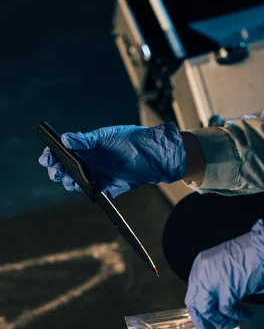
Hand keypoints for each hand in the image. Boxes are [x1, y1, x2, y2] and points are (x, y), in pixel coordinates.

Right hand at [38, 122, 185, 197]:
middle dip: (56, 170)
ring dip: (67, 181)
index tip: (47, 157)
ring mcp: (95, 174)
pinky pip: (91, 191)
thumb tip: (65, 139)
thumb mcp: (106, 136)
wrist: (151, 154)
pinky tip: (85, 185)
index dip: (51, 155)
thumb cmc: (129, 139)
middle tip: (56, 170)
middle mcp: (88, 161)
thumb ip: (86, 140)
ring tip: (68, 178)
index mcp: (85, 147)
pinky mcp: (106, 187)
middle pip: (64, 169)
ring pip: (74, 182)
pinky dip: (85, 190)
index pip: (62, 151)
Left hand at [185, 215, 263, 328]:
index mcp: (201, 265)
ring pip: (207, 310)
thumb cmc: (252, 256)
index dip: (199, 312)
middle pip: (195, 303)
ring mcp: (212, 279)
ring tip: (233, 323)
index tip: (204, 326)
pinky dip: (237, 316)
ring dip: (221, 321)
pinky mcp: (227, 288)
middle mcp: (202, 271)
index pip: (193, 293)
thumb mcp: (225, 268)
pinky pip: (227, 311)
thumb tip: (216, 307)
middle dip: (203, 325)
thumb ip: (215, 284)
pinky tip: (247, 314)